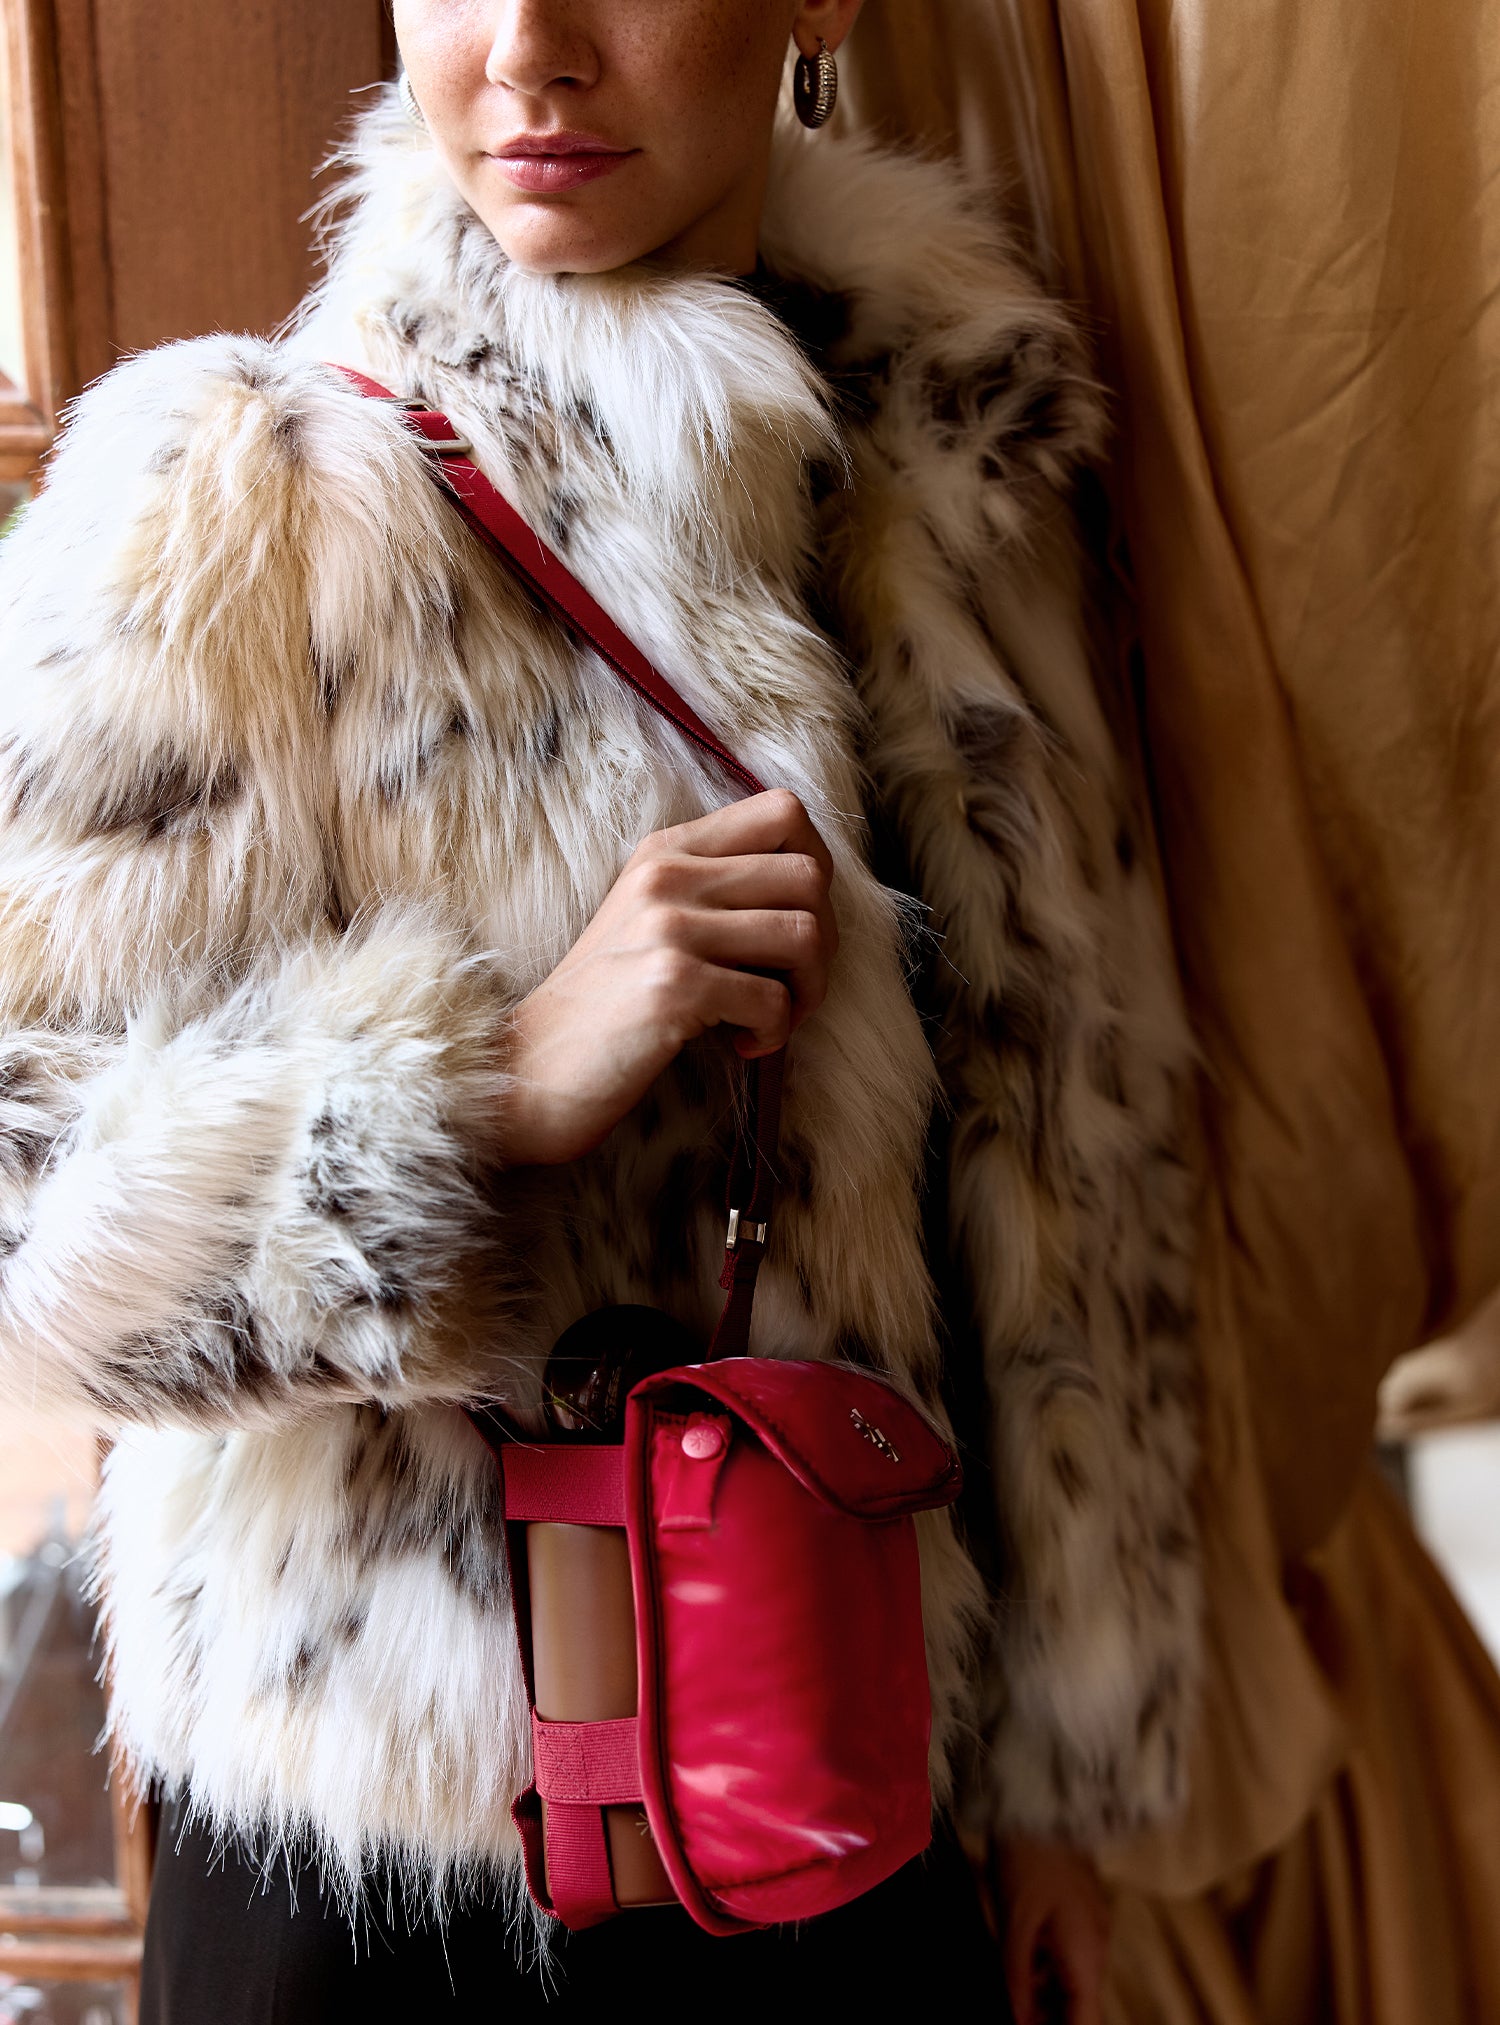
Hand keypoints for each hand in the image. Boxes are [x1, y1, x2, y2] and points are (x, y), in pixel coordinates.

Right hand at [496, 790, 836, 1166]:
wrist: (533, 1067)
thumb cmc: (607, 1003)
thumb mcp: (649, 917)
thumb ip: (714, 888)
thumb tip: (813, 890)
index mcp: (667, 850)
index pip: (784, 811)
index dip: (817, 865)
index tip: (797, 920)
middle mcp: (668, 875)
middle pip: (809, 876)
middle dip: (823, 942)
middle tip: (791, 987)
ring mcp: (668, 927)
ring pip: (805, 934)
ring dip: (807, 991)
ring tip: (769, 1019)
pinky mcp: (673, 985)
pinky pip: (774, 999)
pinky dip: (775, 1033)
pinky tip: (744, 1046)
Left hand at [999, 1835, 1111, 2024]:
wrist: (1040, 1804)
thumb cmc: (1029, 1859)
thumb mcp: (1015, 1925)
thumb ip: (1018, 1979)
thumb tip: (1018, 2020)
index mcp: (1087, 1956)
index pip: (1086, 2021)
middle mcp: (1096, 1947)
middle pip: (1079, 2004)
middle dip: (1050, 2017)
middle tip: (1015, 2016)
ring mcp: (1090, 1928)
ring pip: (1071, 1981)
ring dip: (1044, 1995)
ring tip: (1012, 1998)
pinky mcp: (1079, 1912)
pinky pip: (1067, 1955)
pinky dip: (1045, 1969)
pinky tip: (1018, 1967)